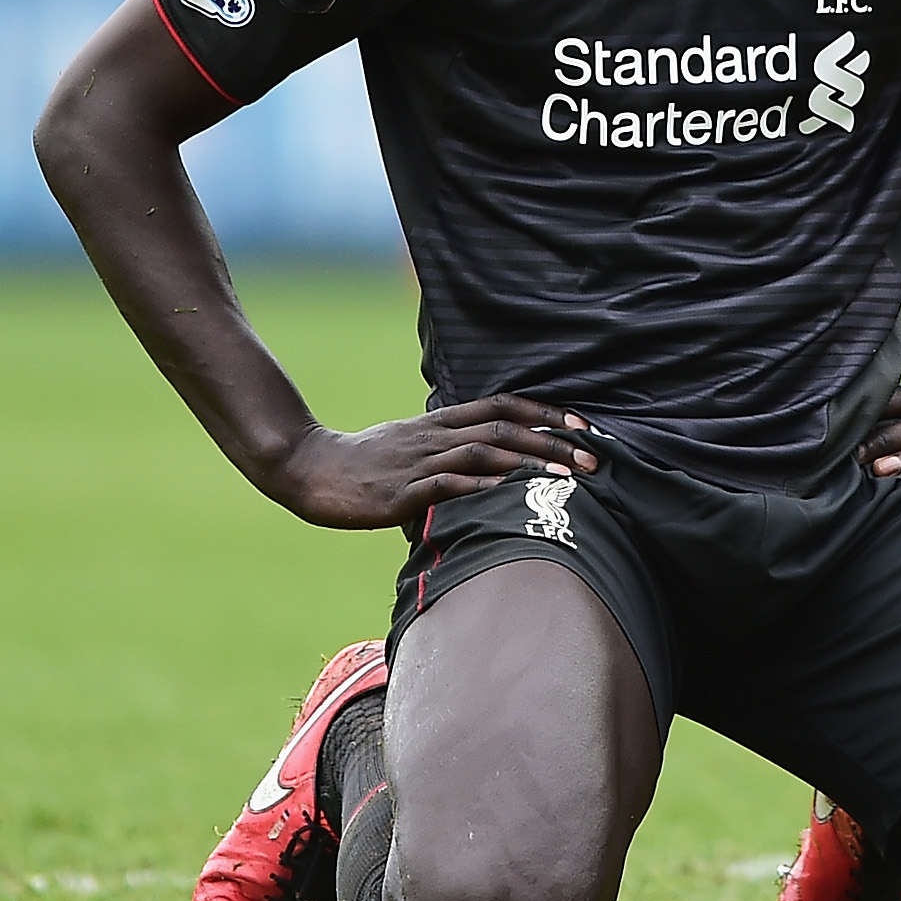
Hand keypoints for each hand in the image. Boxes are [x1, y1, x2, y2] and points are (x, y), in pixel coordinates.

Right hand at [272, 395, 595, 529]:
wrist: (308, 468)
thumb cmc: (364, 462)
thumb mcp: (411, 446)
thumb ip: (450, 448)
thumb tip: (492, 462)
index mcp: (438, 423)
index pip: (500, 406)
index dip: (544, 412)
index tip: (583, 423)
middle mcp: (433, 437)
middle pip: (501, 428)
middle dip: (551, 440)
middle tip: (592, 456)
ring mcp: (416, 464)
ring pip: (480, 454)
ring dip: (526, 464)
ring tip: (564, 477)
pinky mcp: (398, 494)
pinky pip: (441, 486)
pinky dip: (475, 488)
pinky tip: (503, 495)